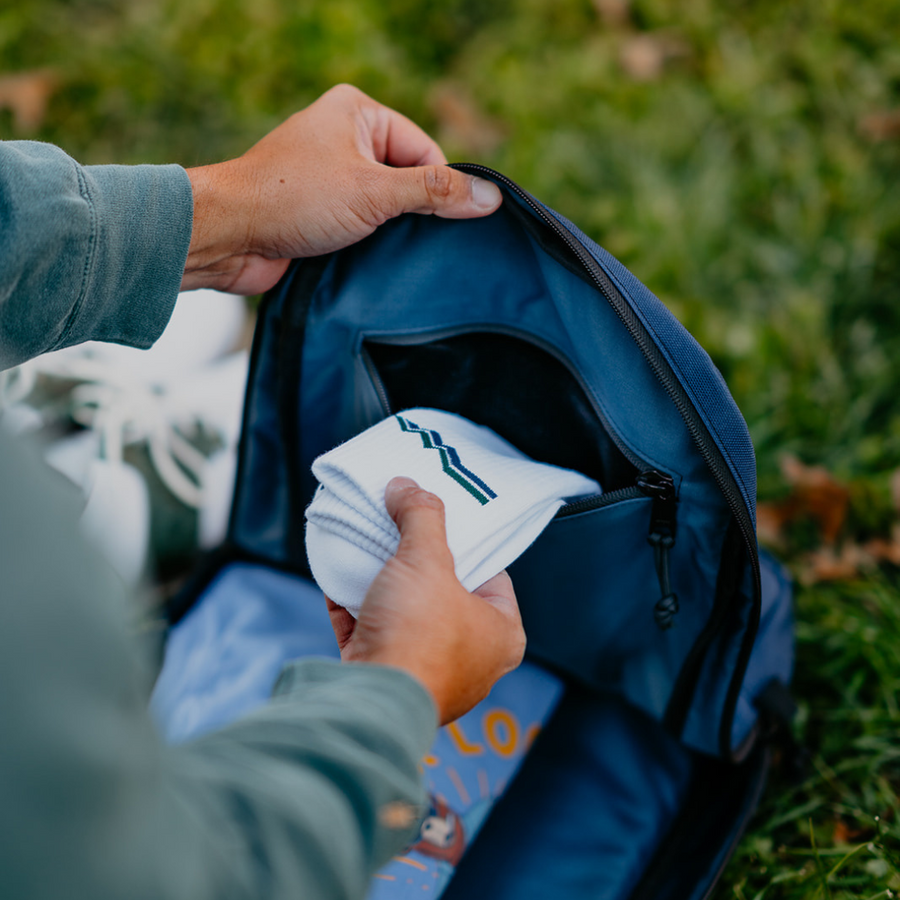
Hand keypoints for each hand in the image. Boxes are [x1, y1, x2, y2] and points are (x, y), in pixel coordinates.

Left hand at [181, 84, 502, 293]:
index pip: (424, 151)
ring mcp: (329, 176)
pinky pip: (361, 223)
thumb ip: (435, 193)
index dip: (440, 189)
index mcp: (357, 112)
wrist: (229, 237)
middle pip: (407, 178)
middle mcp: (343, 137)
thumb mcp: (375, 192)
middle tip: (419, 243)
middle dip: (415, 213)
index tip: (451, 224)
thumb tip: (490, 196)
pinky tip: (376, 261)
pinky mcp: (319, 210)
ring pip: (384, 206)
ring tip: (391, 252)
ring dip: (391, 232)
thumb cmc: (293, 199)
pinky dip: (372, 243)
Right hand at [326, 477, 524, 725]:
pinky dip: (355, 603)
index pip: (492, 574)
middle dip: (417, 559)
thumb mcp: (427, 561)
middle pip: (443, 590)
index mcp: (502, 635)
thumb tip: (407, 487)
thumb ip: (421, 517)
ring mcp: (426, 671)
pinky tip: (340, 573)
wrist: (368, 701)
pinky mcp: (385, 677)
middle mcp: (471, 659)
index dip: (466, 541)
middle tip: (401, 524)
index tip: (441, 516)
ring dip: (383, 579)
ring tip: (370, 541)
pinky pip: (371, 629)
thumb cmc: (419, 637)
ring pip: (405, 611)